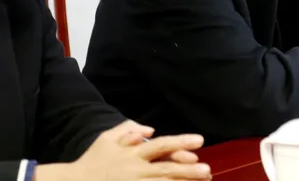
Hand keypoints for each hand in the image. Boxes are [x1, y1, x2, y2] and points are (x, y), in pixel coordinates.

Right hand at [36, 121, 210, 180]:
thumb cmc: (92, 161)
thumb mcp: (106, 139)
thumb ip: (127, 129)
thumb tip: (149, 129)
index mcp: (133, 153)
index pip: (161, 145)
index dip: (181, 142)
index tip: (200, 141)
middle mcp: (135, 170)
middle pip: (166, 168)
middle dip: (188, 170)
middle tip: (207, 170)